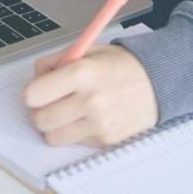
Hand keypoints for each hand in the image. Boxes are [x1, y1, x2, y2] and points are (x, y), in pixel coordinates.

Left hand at [22, 44, 158, 147]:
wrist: (159, 82)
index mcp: (81, 72)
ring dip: (57, 126)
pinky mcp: (106, 140)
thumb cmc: (122, 65)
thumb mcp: (88, 51)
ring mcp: (99, 123)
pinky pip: (75, 142)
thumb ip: (57, 61)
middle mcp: (90, 100)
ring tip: (70, 112)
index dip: (33, 93)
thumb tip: (36, 77)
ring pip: (54, 136)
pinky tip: (90, 118)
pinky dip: (77, 132)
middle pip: (40, 119)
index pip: (32, 95)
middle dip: (42, 111)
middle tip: (52, 103)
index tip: (40, 91)